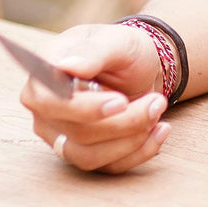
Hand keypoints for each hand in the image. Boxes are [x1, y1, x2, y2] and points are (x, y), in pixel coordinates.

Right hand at [19, 22, 170, 173]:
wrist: (141, 66)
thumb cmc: (123, 49)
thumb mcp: (118, 40)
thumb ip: (94, 51)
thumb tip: (66, 66)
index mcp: (46, 72)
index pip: (48, 101)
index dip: (83, 108)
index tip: (120, 102)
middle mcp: (46, 108)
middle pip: (76, 132)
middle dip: (123, 122)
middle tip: (157, 102)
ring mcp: (61, 134)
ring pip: (89, 155)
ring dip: (132, 138)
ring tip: (159, 110)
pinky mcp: (83, 152)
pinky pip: (107, 166)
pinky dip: (140, 151)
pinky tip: (161, 129)